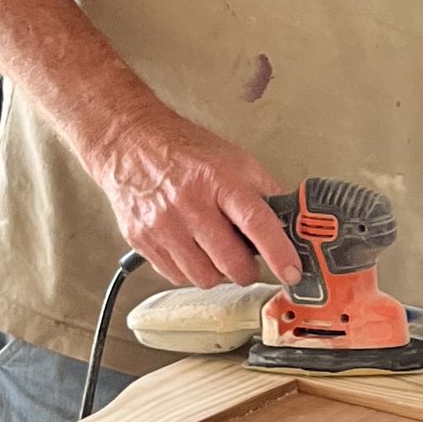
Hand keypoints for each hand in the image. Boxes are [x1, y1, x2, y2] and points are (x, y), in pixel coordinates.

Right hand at [93, 108, 302, 289]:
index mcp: (218, 179)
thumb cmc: (185, 151)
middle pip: (231, 262)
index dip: (278, 252)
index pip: (256, 223)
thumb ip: (264, 192)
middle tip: (247, 260)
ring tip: (214, 252)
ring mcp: (162, 225)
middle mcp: (189, 204)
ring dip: (217, 273)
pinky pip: (177, 277)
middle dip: (246, 269)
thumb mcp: (233, 160)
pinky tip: (190, 250)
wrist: (130, 143)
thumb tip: (291, 222)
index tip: (292, 272)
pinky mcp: (142, 240)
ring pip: (204, 278)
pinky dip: (189, 271)